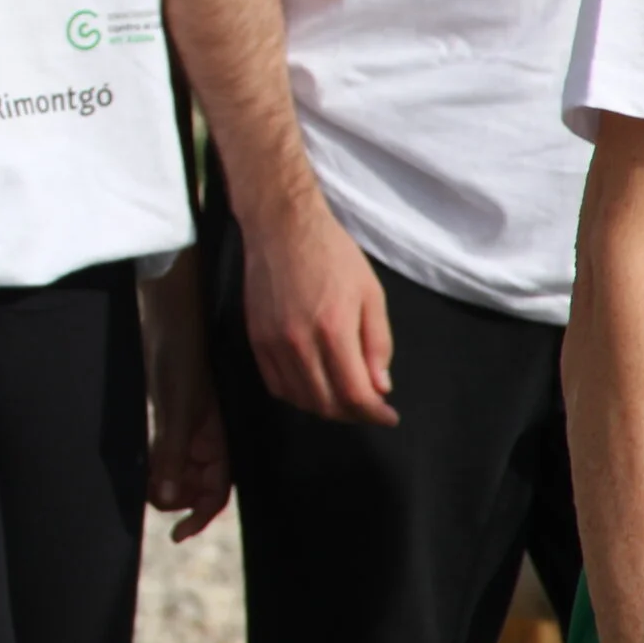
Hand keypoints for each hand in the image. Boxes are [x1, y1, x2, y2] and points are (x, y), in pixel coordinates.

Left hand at [139, 251, 230, 540]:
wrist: (169, 308)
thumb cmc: (181, 353)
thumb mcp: (177, 407)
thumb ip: (172, 452)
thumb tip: (167, 499)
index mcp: (221, 438)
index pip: (217, 491)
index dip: (201, 515)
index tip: (178, 534)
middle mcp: (209, 435)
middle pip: (196, 484)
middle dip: (176, 497)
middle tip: (146, 496)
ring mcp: (189, 422)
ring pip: (179, 466)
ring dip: (162, 479)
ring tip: (140, 482)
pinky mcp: (170, 408)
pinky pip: (165, 445)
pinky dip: (153, 458)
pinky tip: (138, 462)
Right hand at [240, 196, 396, 425]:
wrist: (282, 227)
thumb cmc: (333, 255)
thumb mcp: (371, 294)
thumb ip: (377, 343)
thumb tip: (380, 387)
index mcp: (334, 330)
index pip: (354, 394)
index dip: (374, 413)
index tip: (388, 415)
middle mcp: (299, 342)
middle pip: (325, 403)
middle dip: (353, 414)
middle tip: (369, 405)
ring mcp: (272, 342)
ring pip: (299, 398)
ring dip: (325, 407)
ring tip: (343, 397)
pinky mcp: (255, 338)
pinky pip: (274, 383)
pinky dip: (296, 395)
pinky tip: (313, 385)